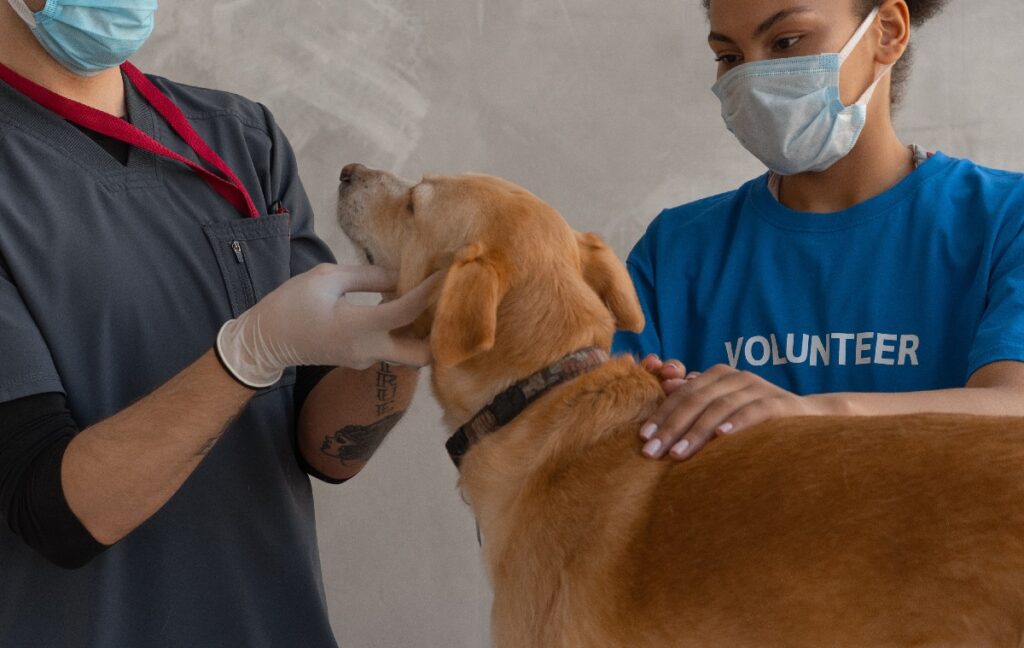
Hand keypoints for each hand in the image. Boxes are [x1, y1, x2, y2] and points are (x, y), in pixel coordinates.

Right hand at [217, 265, 440, 387]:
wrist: (265, 342)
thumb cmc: (291, 305)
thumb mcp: (326, 278)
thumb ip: (367, 276)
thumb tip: (400, 275)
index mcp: (358, 327)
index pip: (406, 311)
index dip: (430, 292)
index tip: (447, 272)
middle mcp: (368, 350)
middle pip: (422, 355)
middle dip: (439, 334)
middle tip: (447, 304)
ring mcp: (366, 359)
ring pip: (408, 353)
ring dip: (422, 332)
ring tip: (429, 301)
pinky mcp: (361, 360)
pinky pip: (392, 348)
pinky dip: (402, 331)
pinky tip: (403, 307)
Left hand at [638, 356, 827, 460]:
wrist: (809, 419)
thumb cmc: (756, 419)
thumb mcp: (722, 409)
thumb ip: (696, 401)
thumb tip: (664, 390)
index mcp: (718, 375)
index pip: (682, 394)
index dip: (661, 414)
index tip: (643, 437)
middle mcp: (736, 377)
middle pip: (696, 400)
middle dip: (671, 427)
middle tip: (652, 452)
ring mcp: (759, 388)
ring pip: (720, 407)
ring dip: (697, 432)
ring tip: (678, 454)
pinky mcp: (780, 404)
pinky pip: (755, 412)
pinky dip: (737, 423)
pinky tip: (722, 438)